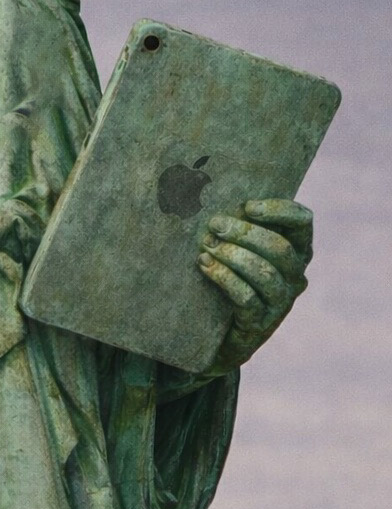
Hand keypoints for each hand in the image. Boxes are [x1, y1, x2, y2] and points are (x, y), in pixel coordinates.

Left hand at [198, 198, 312, 372]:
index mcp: (295, 248)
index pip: (302, 221)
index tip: (248, 205)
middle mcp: (294, 275)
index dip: (279, 210)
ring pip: (265, 274)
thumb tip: (204, 182)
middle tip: (214, 223)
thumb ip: (236, 216)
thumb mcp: (237, 240)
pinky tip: (204, 265)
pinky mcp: (260, 323)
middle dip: (245, 233)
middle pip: (280, 249)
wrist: (216, 326)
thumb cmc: (227, 267)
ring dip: (232, 255)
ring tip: (206, 245)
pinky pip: (246, 298)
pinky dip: (223, 278)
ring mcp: (280, 302)